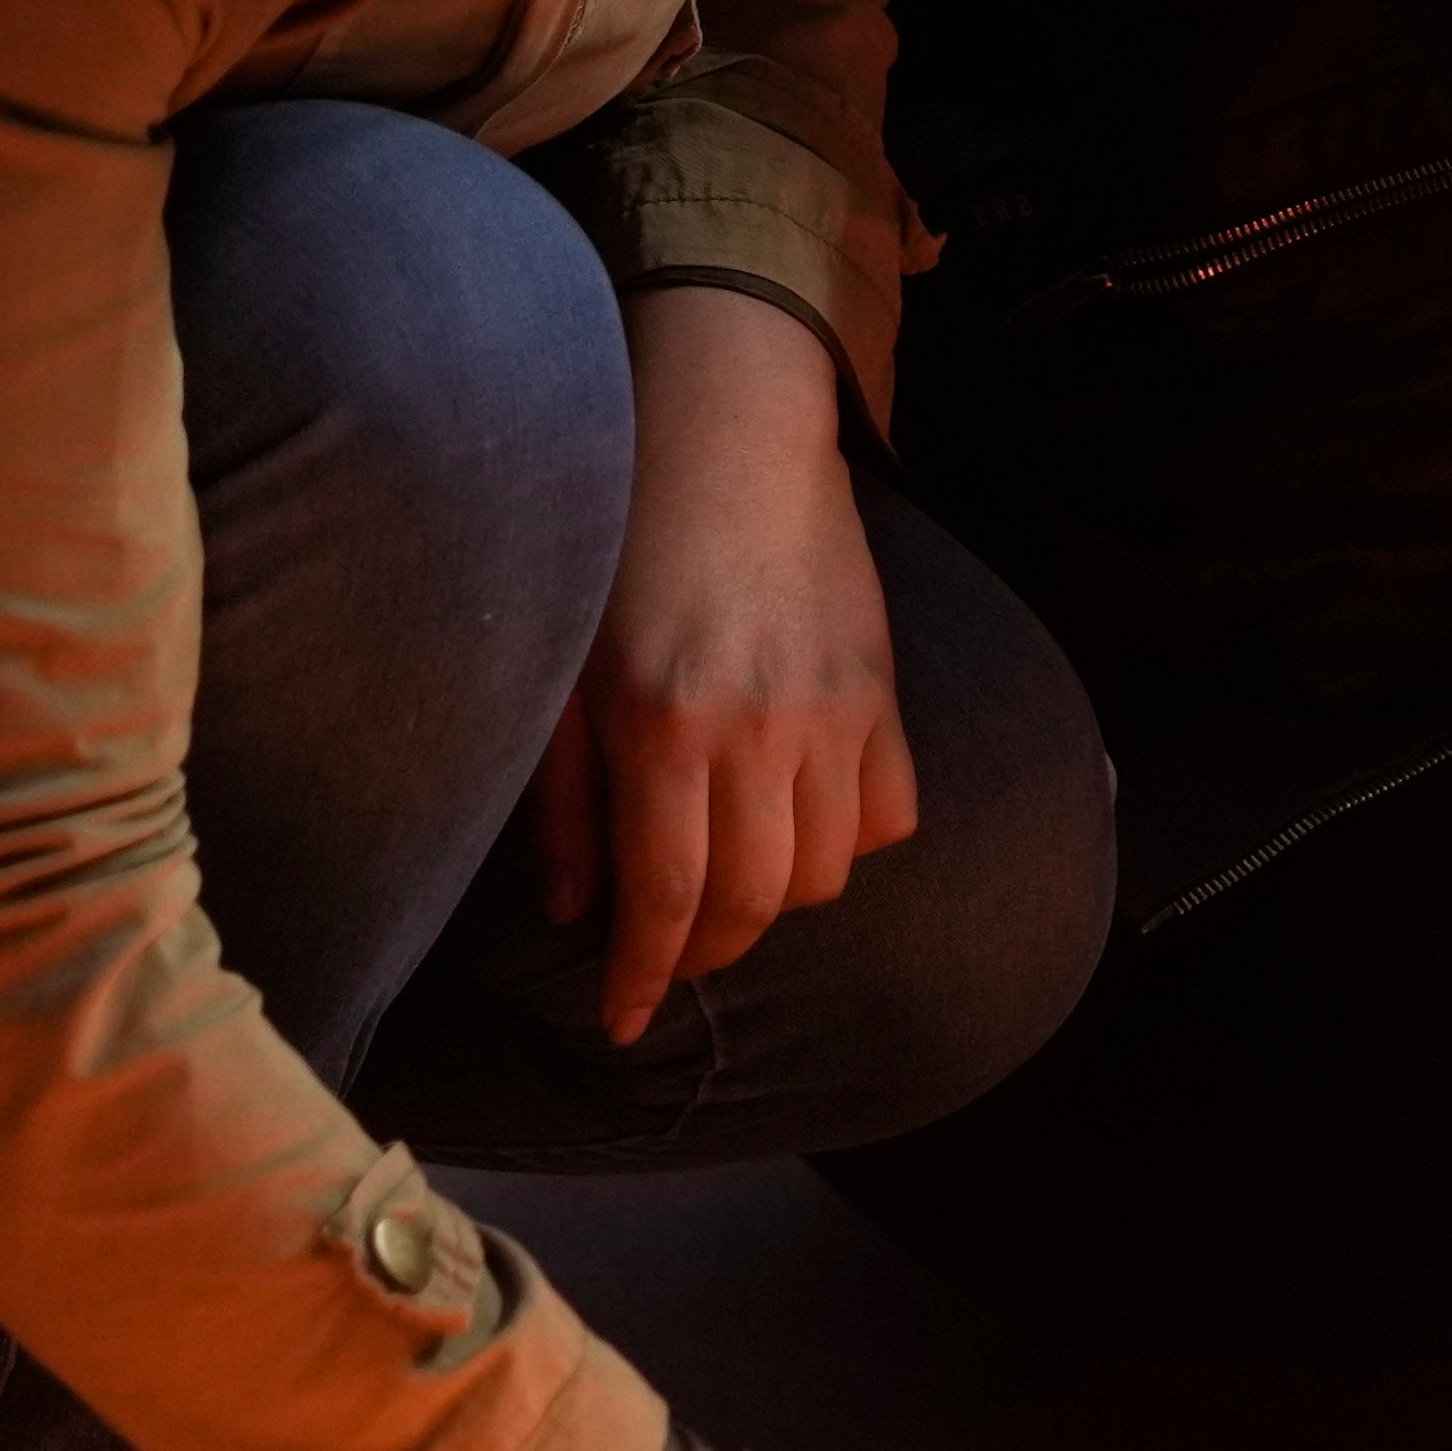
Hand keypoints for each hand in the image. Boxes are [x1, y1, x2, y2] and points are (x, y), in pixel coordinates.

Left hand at [530, 288, 910, 1042]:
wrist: (725, 432)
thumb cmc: (621, 544)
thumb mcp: (564, 673)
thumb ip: (565, 799)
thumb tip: (574, 910)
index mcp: (662, 728)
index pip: (666, 898)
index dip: (642, 976)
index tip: (622, 1019)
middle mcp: (758, 732)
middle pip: (755, 903)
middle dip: (708, 953)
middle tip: (670, 957)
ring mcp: (833, 714)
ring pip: (827, 872)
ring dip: (777, 900)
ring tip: (733, 883)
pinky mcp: (881, 691)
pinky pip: (888, 814)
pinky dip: (850, 842)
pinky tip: (803, 820)